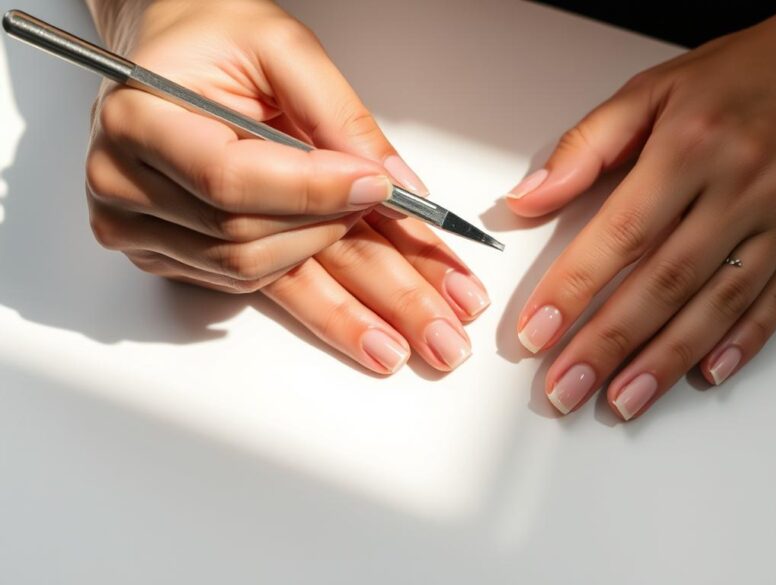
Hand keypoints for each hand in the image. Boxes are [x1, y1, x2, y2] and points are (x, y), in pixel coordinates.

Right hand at [85, 0, 487, 371]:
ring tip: (420, 328)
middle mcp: (127, 184)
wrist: (174, 57)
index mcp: (139, 120)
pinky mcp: (174, 254)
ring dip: (351, 303)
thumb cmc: (215, 38)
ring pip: (261, 274)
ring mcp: (146, 229)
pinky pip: (256, 287)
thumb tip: (397, 186)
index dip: (314, 191)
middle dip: (364, 278)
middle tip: (439, 310)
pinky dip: (323, 304)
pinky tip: (373, 325)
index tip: (382, 189)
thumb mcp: (283, 47)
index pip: (232, 178)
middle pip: (252, 243)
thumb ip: (340, 114)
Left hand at [504, 2, 775, 417]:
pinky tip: (705, 374)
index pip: (622, 233)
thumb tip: (530, 198)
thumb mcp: (653, 89)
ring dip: (666, 360)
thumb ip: (586, 146)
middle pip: (666, 281)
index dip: (576, 288)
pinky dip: (742, 344)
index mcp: (693, 146)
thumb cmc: (746, 76)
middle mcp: (744, 185)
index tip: (539, 332)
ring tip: (623, 399)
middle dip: (609, 344)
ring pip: (719, 304)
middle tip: (567, 388)